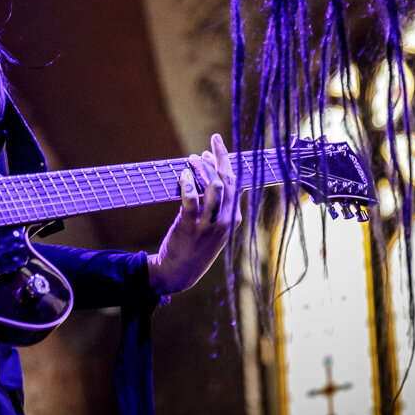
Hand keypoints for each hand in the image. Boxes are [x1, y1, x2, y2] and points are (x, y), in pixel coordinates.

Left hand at [147, 132, 236, 296]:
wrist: (180, 273)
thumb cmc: (196, 245)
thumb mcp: (215, 226)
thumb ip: (216, 203)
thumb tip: (209, 172)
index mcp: (234, 218)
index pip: (235, 182)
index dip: (226, 161)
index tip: (214, 145)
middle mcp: (225, 221)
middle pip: (227, 181)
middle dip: (220, 158)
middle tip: (210, 142)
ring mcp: (209, 225)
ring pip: (214, 188)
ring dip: (203, 168)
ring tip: (191, 158)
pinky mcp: (190, 228)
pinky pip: (191, 200)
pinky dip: (188, 183)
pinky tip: (183, 174)